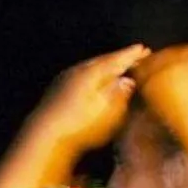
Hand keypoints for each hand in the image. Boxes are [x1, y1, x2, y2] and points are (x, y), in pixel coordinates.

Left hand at [29, 45, 150, 152]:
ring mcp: (64, 79)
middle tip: (136, 55)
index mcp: (93, 72)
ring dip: (105, 66)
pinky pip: (79, 75)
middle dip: (119, 58)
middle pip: (103, 60)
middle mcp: (77, 71)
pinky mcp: (55, 91)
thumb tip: (127, 81)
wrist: (42, 138)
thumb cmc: (79, 126)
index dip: (131, 55)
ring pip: (90, 67)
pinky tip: (95, 82)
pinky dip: (91, 75)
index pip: (117, 59)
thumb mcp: (108, 111)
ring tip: (118, 67)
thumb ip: (120, 94)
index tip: (145, 50)